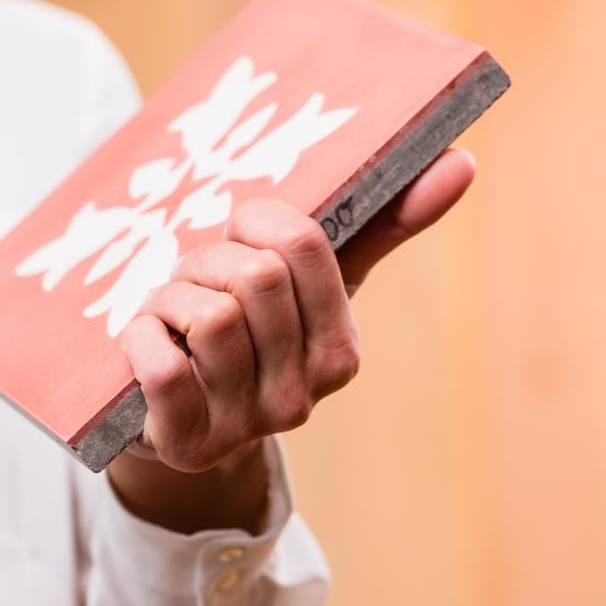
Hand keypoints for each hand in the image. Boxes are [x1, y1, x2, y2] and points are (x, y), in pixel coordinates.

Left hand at [109, 150, 474, 527]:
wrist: (170, 425)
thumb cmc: (244, 335)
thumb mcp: (307, 287)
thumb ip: (379, 228)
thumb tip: (463, 161)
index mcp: (340, 355)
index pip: (304, 245)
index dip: (253, 221)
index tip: (237, 237)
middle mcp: (302, 399)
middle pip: (255, 277)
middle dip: (207, 261)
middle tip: (193, 282)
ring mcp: (245, 427)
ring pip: (210, 316)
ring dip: (170, 298)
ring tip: (170, 316)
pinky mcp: (185, 445)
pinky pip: (163, 367)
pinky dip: (141, 337)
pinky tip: (146, 343)